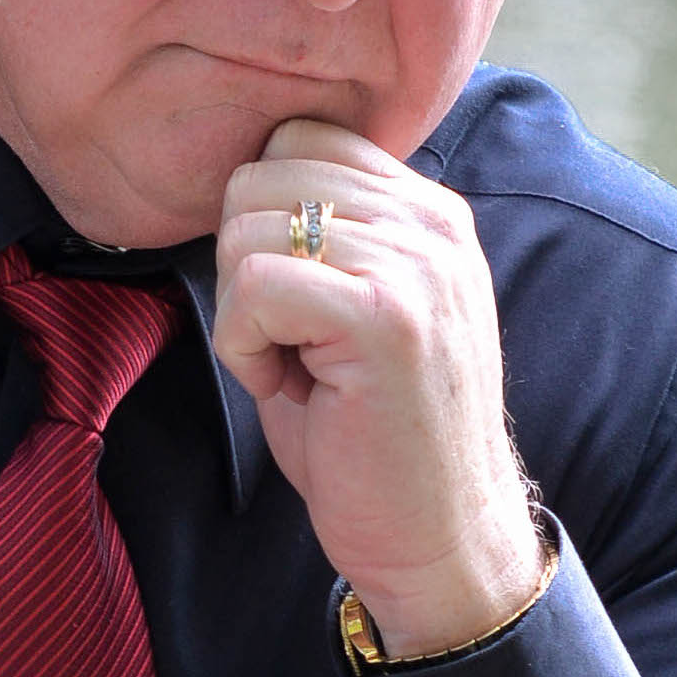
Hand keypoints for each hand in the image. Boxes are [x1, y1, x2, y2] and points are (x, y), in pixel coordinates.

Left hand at [211, 117, 542, 658]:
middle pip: (259, 175)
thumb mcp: (352, 310)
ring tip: (295, 368)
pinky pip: (253, 287)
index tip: (292, 303)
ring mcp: (417, 264)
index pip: (299, 138)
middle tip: (286, 342)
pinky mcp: (386, 316)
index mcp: (428, 210)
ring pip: (247, 228)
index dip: (260, 221)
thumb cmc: (372, 435)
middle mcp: (433, 222)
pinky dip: (243, 346)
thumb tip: (235, 182)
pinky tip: (286, 387)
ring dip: (242, 312)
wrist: (440, 538)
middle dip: (241, 264)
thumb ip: (317, 234)